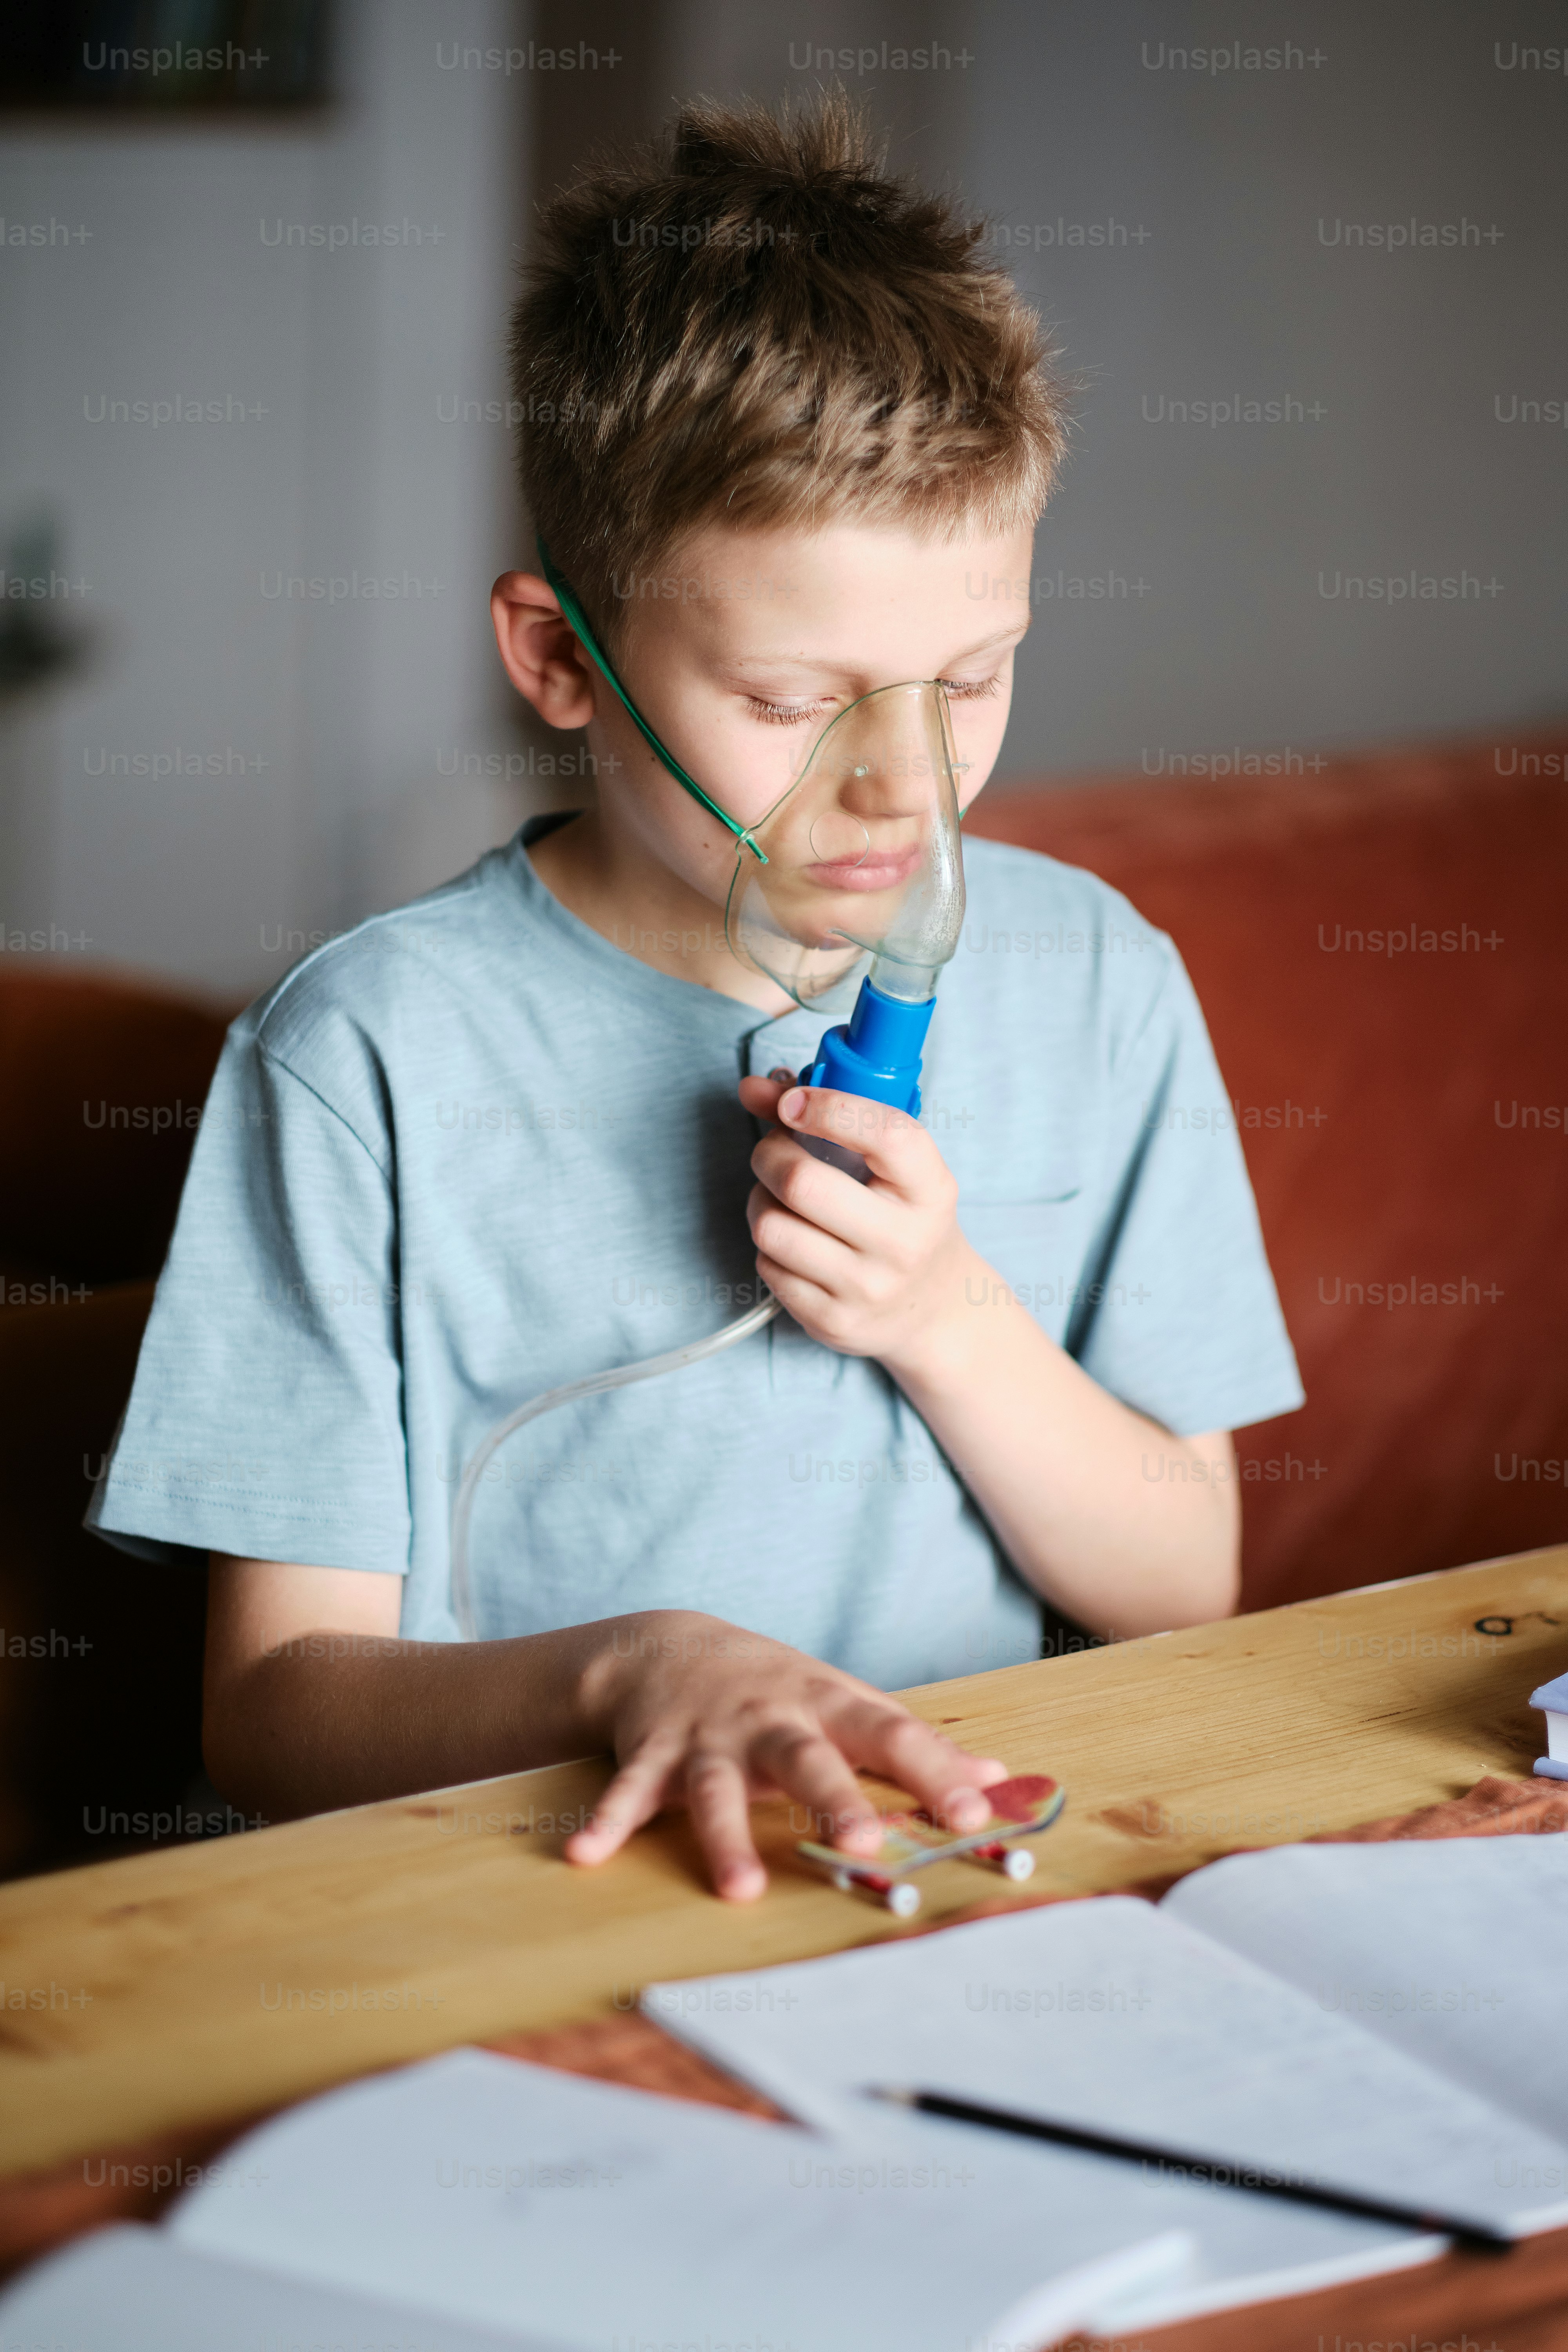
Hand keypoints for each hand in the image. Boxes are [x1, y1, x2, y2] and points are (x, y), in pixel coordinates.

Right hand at [564, 1610, 1008, 1899]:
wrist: (669, 1643)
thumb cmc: (778, 1689)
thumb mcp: (847, 1703)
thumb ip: (917, 1746)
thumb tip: (1001, 1779)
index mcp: (826, 1706)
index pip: (892, 1737)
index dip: (935, 1773)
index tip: (977, 1814)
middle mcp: (768, 1719)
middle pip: (806, 1759)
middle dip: (833, 1800)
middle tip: (862, 1843)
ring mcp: (706, 1735)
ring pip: (717, 1788)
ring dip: (726, 1837)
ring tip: (738, 1890)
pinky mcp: (651, 1752)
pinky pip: (629, 1791)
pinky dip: (608, 1821)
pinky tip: (588, 1855)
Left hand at [737, 1072, 978, 1382]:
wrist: (934, 1308)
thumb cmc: (905, 1219)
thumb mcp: (896, 1167)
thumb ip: (833, 1117)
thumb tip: (754, 1088)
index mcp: (930, 1191)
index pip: (885, 1135)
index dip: (828, 1107)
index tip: (793, 1101)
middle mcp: (903, 1244)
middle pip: (803, 1183)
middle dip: (770, 1154)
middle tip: (774, 1150)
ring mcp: (867, 1289)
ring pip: (771, 1226)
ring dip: (760, 1200)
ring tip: (781, 1198)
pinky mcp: (832, 1322)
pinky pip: (766, 1265)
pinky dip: (769, 1244)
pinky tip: (795, 1241)